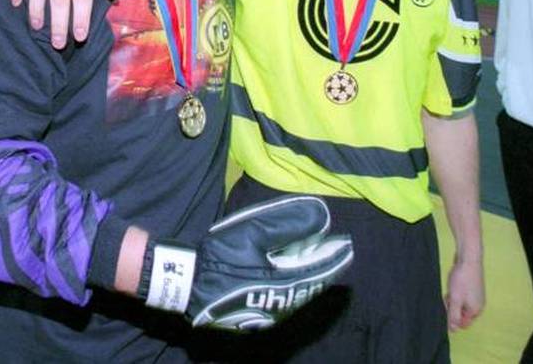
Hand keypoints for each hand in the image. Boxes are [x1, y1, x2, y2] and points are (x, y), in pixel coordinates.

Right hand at [142, 195, 353, 330]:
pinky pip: (282, 297)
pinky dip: (291, 280)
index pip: (320, 270)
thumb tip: (323, 217)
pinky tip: (286, 268)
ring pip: (297, 291)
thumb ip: (290, 223)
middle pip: (311, 283)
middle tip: (332, 246)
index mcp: (285, 285)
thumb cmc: (220, 256)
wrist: (185, 284)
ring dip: (306, 271)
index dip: (335, 256)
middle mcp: (282, 305)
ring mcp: (267, 314)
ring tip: (311, 253)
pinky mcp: (254, 316)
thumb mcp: (254, 231)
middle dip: (322, 262)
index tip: (347, 244)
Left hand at [444, 256, 484, 331]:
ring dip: (452, 299)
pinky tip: (453, 284)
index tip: (448, 307)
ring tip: (451, 289)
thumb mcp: (455, 300)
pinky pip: (461, 296)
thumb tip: (453, 331)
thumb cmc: (462, 279)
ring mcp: (476, 296)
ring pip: (460, 304)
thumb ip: (454, 316)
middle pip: (461, 314)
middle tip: (448, 296)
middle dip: (452, 307)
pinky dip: (455, 292)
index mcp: (476, 311)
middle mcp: (478, 305)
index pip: (462, 323)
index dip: (452, 318)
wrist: (468, 258)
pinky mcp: (472, 288)